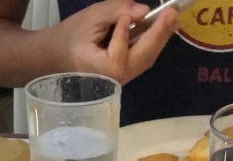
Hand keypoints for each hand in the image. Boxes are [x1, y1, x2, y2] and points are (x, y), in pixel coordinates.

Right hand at [52, 0, 177, 83]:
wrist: (59, 55)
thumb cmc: (71, 36)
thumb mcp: (91, 18)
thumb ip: (116, 11)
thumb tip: (143, 11)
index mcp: (102, 70)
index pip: (118, 54)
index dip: (123, 34)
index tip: (125, 16)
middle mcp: (117, 79)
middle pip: (143, 57)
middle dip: (159, 33)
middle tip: (173, 12)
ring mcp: (124, 77)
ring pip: (147, 58)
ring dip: (161, 37)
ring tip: (173, 17)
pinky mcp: (127, 71)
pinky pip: (144, 57)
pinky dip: (155, 41)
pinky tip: (164, 27)